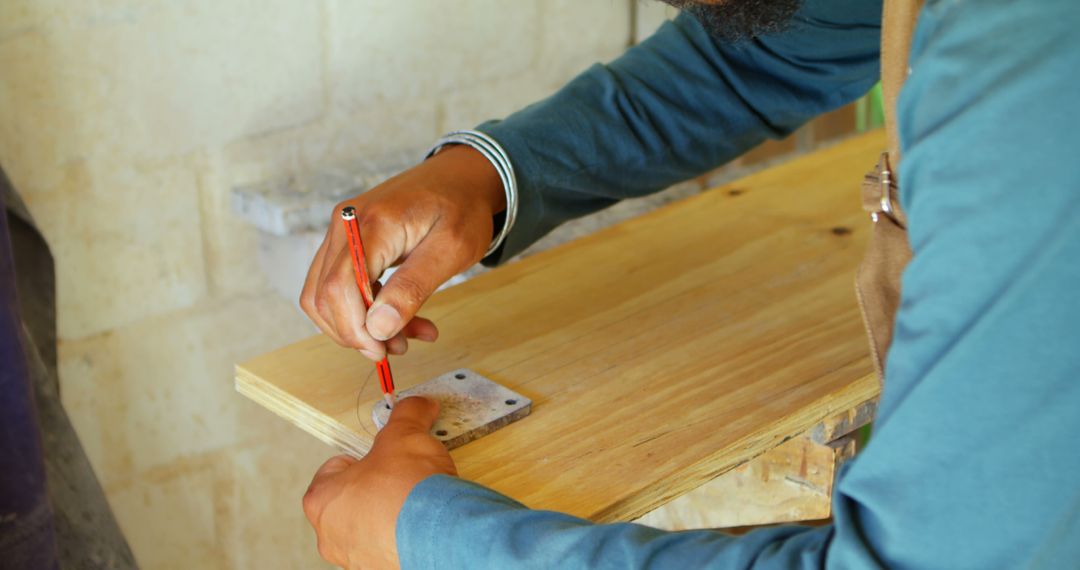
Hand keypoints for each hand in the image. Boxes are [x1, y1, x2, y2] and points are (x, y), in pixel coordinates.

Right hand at [301, 145, 504, 359]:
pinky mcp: (347, 240)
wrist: (460, 177)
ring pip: (325, 294)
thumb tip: (377, 328)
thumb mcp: (451, 250)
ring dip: (359, 325)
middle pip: (323, 295)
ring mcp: (342, 231)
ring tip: (405, 335)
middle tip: (399, 347)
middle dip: (356, 333)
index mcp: (374, 223)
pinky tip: (399, 318)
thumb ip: (413, 288)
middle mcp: (346, 224)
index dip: (355, 330)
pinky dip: (363, 310)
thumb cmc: (462, 208)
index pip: (340, 288)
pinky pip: (339, 285)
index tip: (384, 352)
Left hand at [303, 397, 456, 568]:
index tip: (382, 455)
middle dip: (377, 486)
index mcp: (322, 500)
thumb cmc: (408, 490)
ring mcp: (355, 557)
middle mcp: (331, 534)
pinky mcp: (382, 569)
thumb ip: (407, 414)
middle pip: (351, 499)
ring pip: (369, 526)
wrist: (440, 533)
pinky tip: (421, 523)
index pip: (334, 468)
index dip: (363, 456)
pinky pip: (389, 546)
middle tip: (401, 476)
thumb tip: (418, 405)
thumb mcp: (404, 434)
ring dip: (389, 512)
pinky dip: (403, 534)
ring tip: (415, 500)